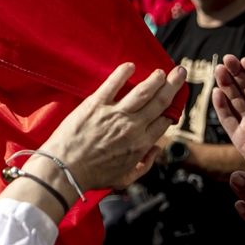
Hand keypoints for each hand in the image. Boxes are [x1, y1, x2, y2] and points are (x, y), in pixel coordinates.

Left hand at [44, 62, 186, 191]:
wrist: (65, 169)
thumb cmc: (92, 175)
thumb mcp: (125, 179)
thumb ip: (144, 166)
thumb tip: (155, 150)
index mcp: (141, 144)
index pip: (164, 121)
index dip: (172, 110)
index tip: (174, 102)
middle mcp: (132, 127)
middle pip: (159, 101)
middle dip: (173, 85)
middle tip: (179, 73)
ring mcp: (114, 114)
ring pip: (142, 91)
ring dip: (155, 78)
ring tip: (161, 71)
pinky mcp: (95, 104)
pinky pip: (113, 83)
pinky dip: (123, 72)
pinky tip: (130, 66)